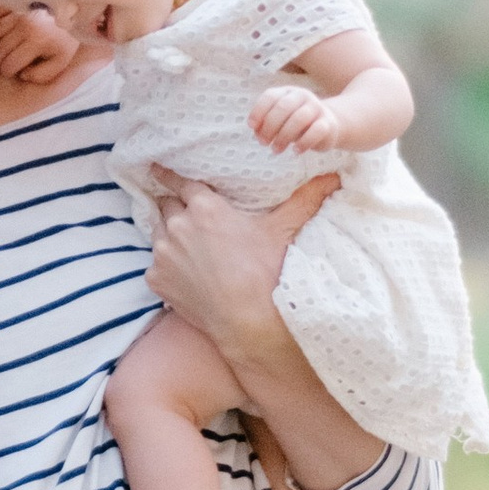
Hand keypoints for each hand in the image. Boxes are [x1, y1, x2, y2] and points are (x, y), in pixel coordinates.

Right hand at [0, 0, 84, 87]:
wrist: (77, 8)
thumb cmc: (67, 38)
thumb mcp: (61, 61)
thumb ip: (43, 74)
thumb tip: (22, 75)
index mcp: (37, 41)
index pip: (11, 63)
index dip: (5, 72)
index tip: (3, 75)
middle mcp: (24, 25)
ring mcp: (18, 10)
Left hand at [146, 168, 338, 359]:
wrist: (247, 322)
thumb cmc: (266, 273)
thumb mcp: (284, 230)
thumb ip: (304, 199)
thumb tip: (332, 177)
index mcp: (204, 207)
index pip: (178, 181)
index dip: (171, 175)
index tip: (158, 167)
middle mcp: (177, 225)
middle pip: (167, 205)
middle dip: (177, 207)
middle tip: (188, 213)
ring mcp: (163, 253)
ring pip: (158, 233)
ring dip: (169, 234)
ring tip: (188, 244)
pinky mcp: (156, 279)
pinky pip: (156, 264)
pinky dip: (167, 265)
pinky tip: (186, 272)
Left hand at [250, 82, 341, 153]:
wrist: (327, 126)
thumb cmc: (295, 125)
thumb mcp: (279, 122)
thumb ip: (265, 125)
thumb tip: (257, 133)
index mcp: (287, 92)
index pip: (270, 96)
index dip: (258, 111)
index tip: (251, 127)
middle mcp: (302, 95)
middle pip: (283, 107)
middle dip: (269, 127)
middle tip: (263, 143)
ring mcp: (317, 107)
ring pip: (299, 118)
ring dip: (284, 137)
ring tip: (276, 150)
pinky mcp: (328, 123)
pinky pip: (316, 131)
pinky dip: (303, 142)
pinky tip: (295, 151)